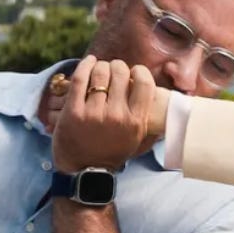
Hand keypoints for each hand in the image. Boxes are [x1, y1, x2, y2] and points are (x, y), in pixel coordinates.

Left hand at [51, 56, 152, 172]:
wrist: (85, 169)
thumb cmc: (114, 151)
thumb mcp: (136, 138)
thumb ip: (145, 116)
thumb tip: (160, 94)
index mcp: (136, 122)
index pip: (144, 83)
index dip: (140, 72)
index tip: (135, 73)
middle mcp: (117, 116)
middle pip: (121, 72)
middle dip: (118, 67)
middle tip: (115, 71)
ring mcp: (94, 113)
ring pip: (101, 72)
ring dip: (102, 66)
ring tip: (101, 70)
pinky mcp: (73, 111)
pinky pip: (80, 78)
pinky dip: (86, 65)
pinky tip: (90, 63)